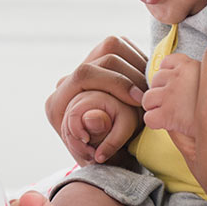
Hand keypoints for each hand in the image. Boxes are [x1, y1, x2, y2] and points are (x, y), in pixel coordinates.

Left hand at [45, 36, 148, 153]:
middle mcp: (66, 83)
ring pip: (112, 46)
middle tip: (147, 96)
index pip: (85, 74)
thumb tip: (96, 118)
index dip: (115, 83)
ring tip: (149, 89)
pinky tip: (147, 82)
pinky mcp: (99, 65)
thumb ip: (100, 137)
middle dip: (130, 75)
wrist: (103, 156)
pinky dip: (138, 61)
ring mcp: (82, 72)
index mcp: (57, 103)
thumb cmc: (104, 159)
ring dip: (136, 65)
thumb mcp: (101, 154)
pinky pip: (122, 49)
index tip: (139, 100)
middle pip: (103, 55)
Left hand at [141, 53, 201, 138]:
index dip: (171, 72)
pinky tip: (167, 125)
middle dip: (162, 91)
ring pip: (148, 98)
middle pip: (155, 79)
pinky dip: (156, 122)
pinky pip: (150, 117)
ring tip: (170, 114)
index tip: (180, 83)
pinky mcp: (167, 115)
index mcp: (192, 65)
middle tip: (176, 103)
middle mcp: (178, 76)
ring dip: (155, 106)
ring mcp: (170, 95)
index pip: (168, 61)